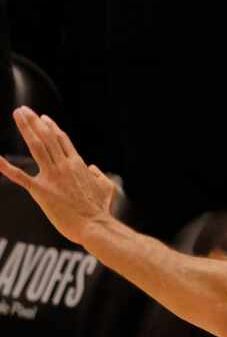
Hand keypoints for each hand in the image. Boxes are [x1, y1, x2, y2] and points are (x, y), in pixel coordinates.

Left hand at [0, 107, 119, 239]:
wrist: (94, 225)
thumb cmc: (100, 209)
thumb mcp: (107, 188)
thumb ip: (99, 175)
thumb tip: (94, 168)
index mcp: (78, 165)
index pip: (62, 140)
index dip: (51, 127)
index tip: (43, 118)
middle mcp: (64, 166)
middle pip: (47, 137)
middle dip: (34, 122)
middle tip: (22, 110)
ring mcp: (52, 176)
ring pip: (36, 146)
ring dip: (26, 128)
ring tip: (17, 115)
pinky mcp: (41, 190)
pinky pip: (20, 176)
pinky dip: (6, 167)